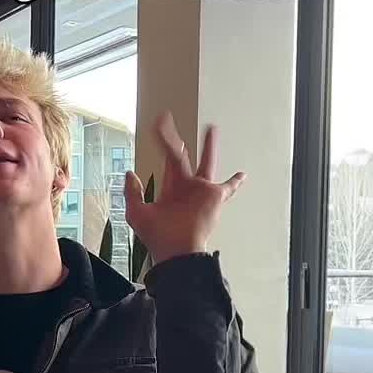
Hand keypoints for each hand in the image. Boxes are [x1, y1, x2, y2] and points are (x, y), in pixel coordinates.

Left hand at [124, 112, 244, 264]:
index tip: (159, 124)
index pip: (166, 159)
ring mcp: (201, 191)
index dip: (162, 140)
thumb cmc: (158, 237)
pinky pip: (229, 188)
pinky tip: (242, 174)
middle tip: (170, 122)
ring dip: (209, 146)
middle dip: (175, 139)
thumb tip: (130, 173)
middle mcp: (185, 187)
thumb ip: (132, 193)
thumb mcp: (137, 213)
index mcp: (170, 188)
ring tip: (211, 128)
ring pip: (207, 163)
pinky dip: (236, 182)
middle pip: (181, 156)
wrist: (177, 250)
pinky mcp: (215, 197)